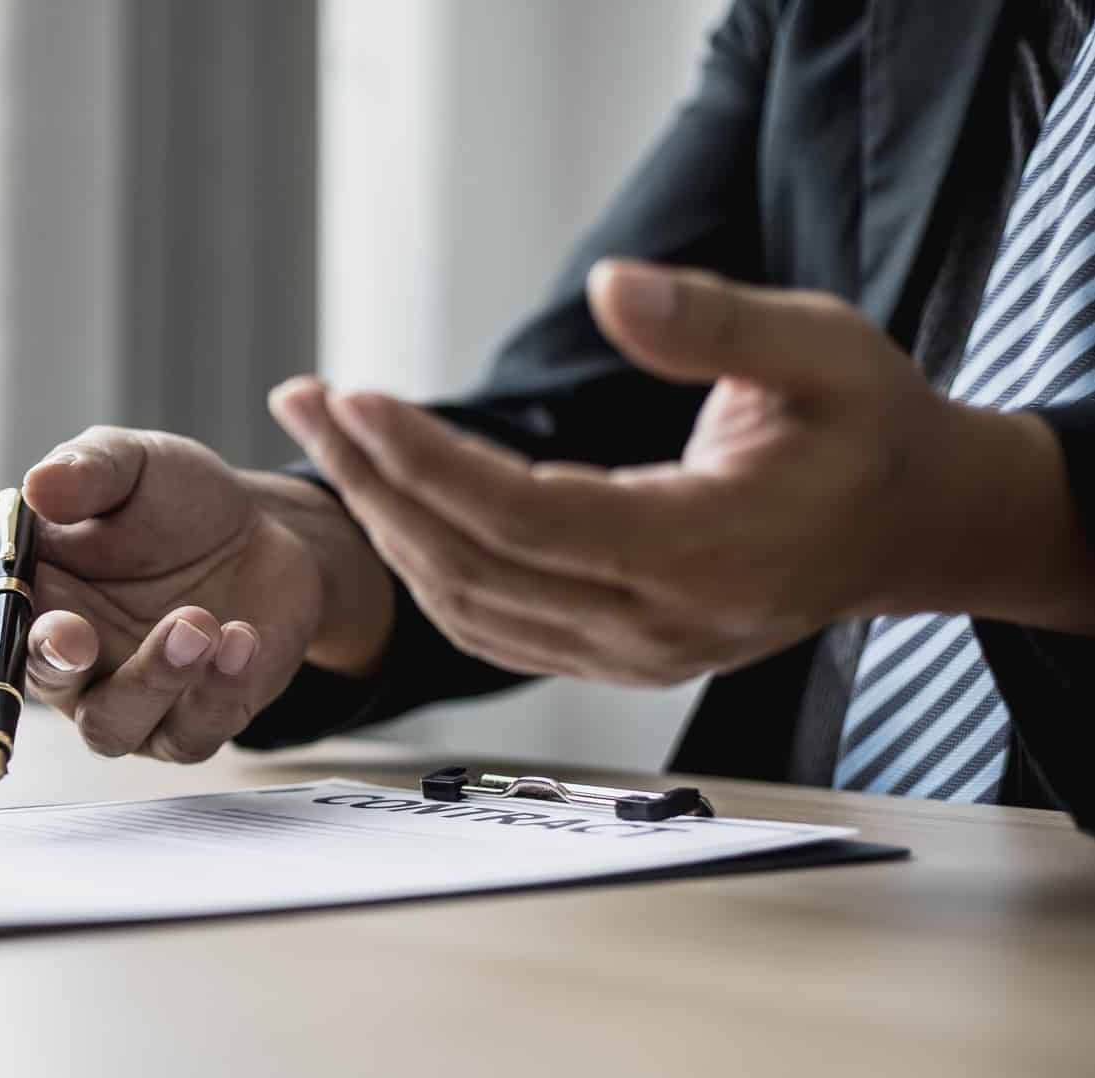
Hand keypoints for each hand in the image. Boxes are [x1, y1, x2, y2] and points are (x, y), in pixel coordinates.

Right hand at [0, 428, 392, 760]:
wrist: (269, 530)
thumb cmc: (177, 501)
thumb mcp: (134, 465)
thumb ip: (87, 472)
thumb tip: (38, 485)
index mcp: (31, 596)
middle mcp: (68, 660)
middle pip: (35, 685)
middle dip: (50, 661)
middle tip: (75, 635)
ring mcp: (127, 699)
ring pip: (112, 725)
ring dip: (151, 679)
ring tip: (198, 623)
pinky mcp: (190, 722)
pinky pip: (190, 731)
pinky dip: (216, 690)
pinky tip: (240, 637)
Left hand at [270, 258, 1093, 687]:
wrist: (907, 529)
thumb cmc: (867, 430)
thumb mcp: (824, 349)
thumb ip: (716, 324)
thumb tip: (610, 285)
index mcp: (709, 555)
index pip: (528, 519)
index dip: (429, 463)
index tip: (354, 398)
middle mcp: (657, 629)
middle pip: (473, 567)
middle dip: (373, 482)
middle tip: (302, 401)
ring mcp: (630, 659)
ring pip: (466, 606)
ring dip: (382, 522)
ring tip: (324, 437)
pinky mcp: (610, 660)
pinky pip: (487, 625)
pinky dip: (422, 563)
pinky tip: (382, 497)